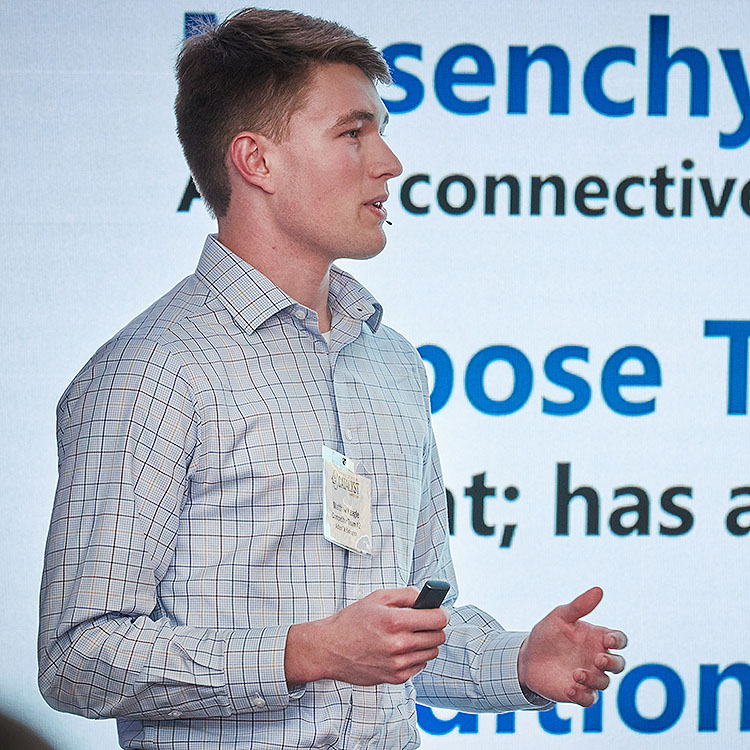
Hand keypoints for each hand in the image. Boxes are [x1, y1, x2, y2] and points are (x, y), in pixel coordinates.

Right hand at [285, 588, 447, 685]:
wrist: (330, 649)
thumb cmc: (351, 622)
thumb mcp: (377, 598)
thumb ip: (406, 594)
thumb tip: (426, 598)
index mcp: (395, 621)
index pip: (438, 619)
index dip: (441, 612)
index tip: (438, 610)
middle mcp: (399, 645)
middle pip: (438, 637)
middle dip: (434, 626)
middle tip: (424, 621)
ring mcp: (398, 664)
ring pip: (431, 652)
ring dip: (426, 642)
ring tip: (411, 634)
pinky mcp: (395, 678)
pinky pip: (420, 665)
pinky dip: (415, 656)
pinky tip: (401, 648)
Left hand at [517, 586, 626, 706]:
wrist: (527, 657)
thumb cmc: (548, 633)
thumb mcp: (560, 616)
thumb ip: (579, 606)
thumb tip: (599, 590)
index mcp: (597, 638)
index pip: (619, 640)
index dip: (619, 641)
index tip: (608, 640)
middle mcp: (597, 658)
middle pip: (619, 664)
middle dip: (613, 663)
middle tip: (597, 659)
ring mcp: (589, 677)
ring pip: (604, 683)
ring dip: (594, 679)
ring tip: (576, 673)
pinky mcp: (578, 693)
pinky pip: (589, 699)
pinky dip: (583, 695)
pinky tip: (570, 687)